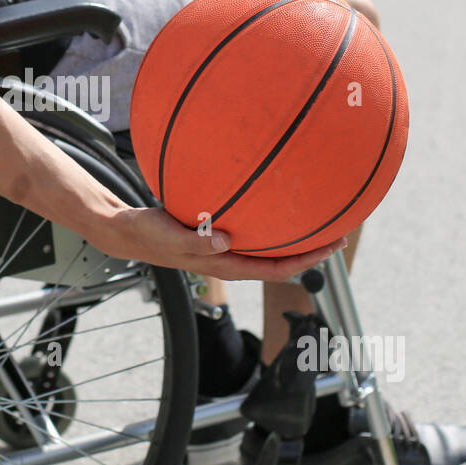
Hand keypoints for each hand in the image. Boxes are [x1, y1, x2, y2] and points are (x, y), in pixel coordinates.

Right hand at [86, 206, 345, 281]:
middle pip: (279, 258)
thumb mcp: (170, 237)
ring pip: (266, 244)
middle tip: (338, 230)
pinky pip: (249, 225)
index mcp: (225, 264)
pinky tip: (270, 195)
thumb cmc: (147, 234)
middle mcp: (230, 257)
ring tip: (314, 215)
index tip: (332, 246)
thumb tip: (227, 241)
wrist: (126, 229)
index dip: (306, 261)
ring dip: (291, 234)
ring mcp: (223, 246)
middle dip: (309, 248)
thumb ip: (197, 242)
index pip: (275, 269)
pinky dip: (265, 215)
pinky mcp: (215, 231)